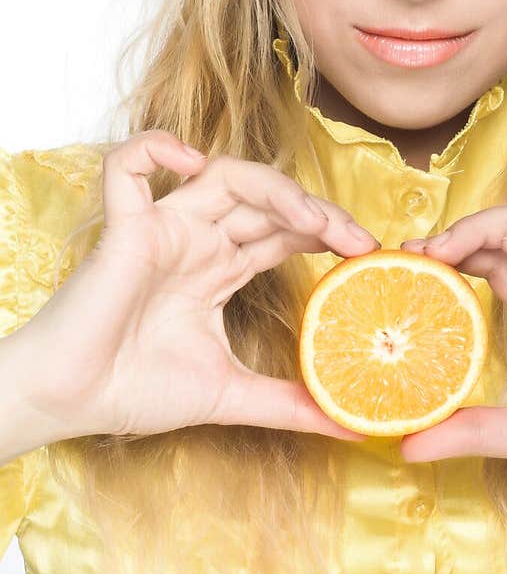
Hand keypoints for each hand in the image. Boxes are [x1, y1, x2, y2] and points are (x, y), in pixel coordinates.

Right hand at [15, 131, 378, 443]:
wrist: (71, 404)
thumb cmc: (135, 390)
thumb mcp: (231, 395)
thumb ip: (288, 404)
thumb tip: (352, 424)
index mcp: (220, 268)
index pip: (285, 230)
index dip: (328, 231)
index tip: (369, 255)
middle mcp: (197, 240)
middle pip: (268, 199)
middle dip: (319, 211)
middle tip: (359, 241)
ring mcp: (163, 228)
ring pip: (223, 174)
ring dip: (275, 187)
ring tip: (311, 218)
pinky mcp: (124, 228)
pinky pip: (128, 167)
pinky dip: (155, 148)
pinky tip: (191, 159)